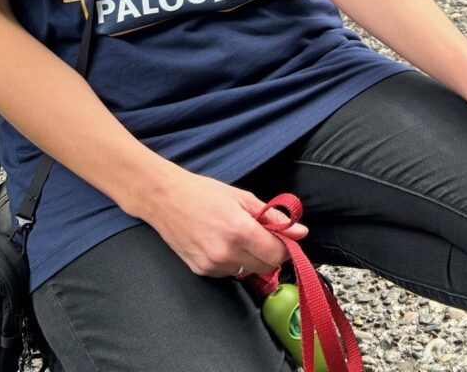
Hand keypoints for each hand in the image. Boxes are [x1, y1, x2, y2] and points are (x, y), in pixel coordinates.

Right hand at [133, 167, 307, 277]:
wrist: (166, 200)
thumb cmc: (204, 193)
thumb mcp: (243, 198)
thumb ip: (274, 217)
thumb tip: (300, 231)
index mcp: (240, 231)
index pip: (276, 254)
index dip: (286, 247)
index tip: (287, 238)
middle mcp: (226, 253)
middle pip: (265, 267)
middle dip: (271, 252)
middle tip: (265, 235)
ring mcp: (212, 265)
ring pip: (247, 270)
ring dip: (252, 257)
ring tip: (240, 235)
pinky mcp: (201, 271)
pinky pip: (229, 272)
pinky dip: (234, 261)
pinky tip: (225, 243)